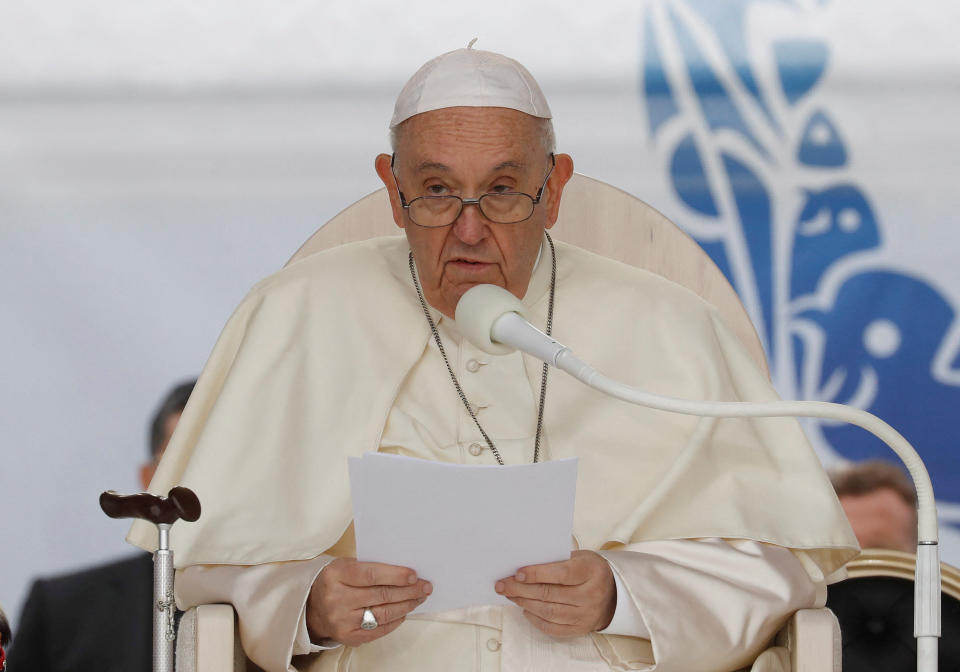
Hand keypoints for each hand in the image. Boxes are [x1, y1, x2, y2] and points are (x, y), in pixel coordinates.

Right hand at [306, 558, 431, 645]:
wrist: (312, 607)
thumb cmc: (336, 581)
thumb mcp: (345, 565)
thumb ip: (369, 565)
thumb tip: (404, 570)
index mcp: (335, 575)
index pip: (371, 574)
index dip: (396, 575)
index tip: (414, 575)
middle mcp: (336, 599)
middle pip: (381, 595)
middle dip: (408, 591)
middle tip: (425, 587)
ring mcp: (342, 620)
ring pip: (383, 614)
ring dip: (406, 605)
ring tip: (419, 598)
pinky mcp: (347, 637)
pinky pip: (378, 630)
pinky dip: (395, 621)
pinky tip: (404, 612)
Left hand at [495, 550, 615, 637]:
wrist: (613, 592)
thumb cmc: (589, 570)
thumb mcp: (578, 557)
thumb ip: (555, 561)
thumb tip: (523, 567)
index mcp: (591, 571)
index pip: (561, 574)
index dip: (537, 574)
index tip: (517, 572)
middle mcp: (591, 595)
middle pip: (550, 594)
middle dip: (522, 589)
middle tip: (503, 584)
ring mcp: (587, 615)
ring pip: (548, 612)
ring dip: (524, 602)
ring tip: (510, 594)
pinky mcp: (581, 629)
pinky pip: (553, 627)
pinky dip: (535, 619)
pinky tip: (525, 608)